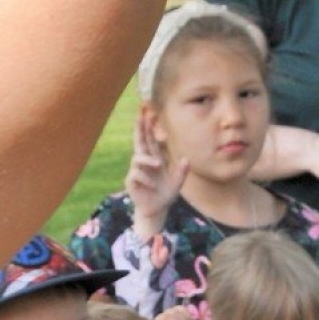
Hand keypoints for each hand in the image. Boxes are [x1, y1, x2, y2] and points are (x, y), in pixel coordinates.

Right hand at [127, 108, 187, 237]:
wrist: (156, 209)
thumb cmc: (165, 194)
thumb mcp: (177, 183)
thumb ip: (182, 172)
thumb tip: (186, 160)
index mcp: (155, 159)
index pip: (150, 138)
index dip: (148, 125)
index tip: (148, 110)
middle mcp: (145, 162)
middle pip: (140, 140)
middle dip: (140, 127)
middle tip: (140, 114)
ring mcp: (137, 170)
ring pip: (138, 158)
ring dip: (147, 160)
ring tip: (157, 165)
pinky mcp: (132, 181)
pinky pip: (136, 175)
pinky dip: (145, 178)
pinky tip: (151, 185)